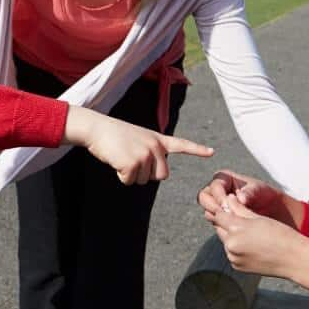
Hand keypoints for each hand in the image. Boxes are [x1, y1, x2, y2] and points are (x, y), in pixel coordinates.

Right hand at [63, 106, 212, 184]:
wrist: (97, 128)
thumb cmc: (113, 135)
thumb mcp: (138, 138)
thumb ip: (150, 152)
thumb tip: (156, 173)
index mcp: (158, 139)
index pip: (181, 144)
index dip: (197, 150)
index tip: (212, 152)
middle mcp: (155, 147)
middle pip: (161, 176)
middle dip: (146, 174)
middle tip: (130, 159)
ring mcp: (145, 155)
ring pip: (143, 180)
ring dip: (130, 174)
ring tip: (121, 155)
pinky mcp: (133, 163)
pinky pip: (129, 181)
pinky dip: (120, 176)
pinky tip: (115, 160)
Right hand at [199, 169, 289, 225]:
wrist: (270, 209)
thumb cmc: (264, 194)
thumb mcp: (260, 190)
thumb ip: (249, 192)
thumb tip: (241, 198)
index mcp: (224, 178)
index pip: (214, 186)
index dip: (219, 196)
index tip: (226, 205)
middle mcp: (217, 190)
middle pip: (204, 197)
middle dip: (212, 206)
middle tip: (224, 215)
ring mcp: (216, 204)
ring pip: (207, 210)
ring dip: (216, 217)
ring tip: (230, 222)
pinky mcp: (219, 217)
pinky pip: (214, 221)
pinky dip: (221, 224)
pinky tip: (231, 228)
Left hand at [207, 194, 308, 293]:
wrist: (294, 259)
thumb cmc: (281, 235)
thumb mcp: (259, 217)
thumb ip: (239, 209)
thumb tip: (228, 200)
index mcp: (236, 230)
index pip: (219, 215)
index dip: (225, 209)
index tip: (231, 205)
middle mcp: (231, 245)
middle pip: (220, 228)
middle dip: (227, 222)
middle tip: (242, 218)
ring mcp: (233, 258)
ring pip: (225, 240)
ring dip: (232, 235)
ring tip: (250, 233)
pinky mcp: (237, 266)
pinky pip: (231, 252)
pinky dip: (237, 247)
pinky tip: (251, 244)